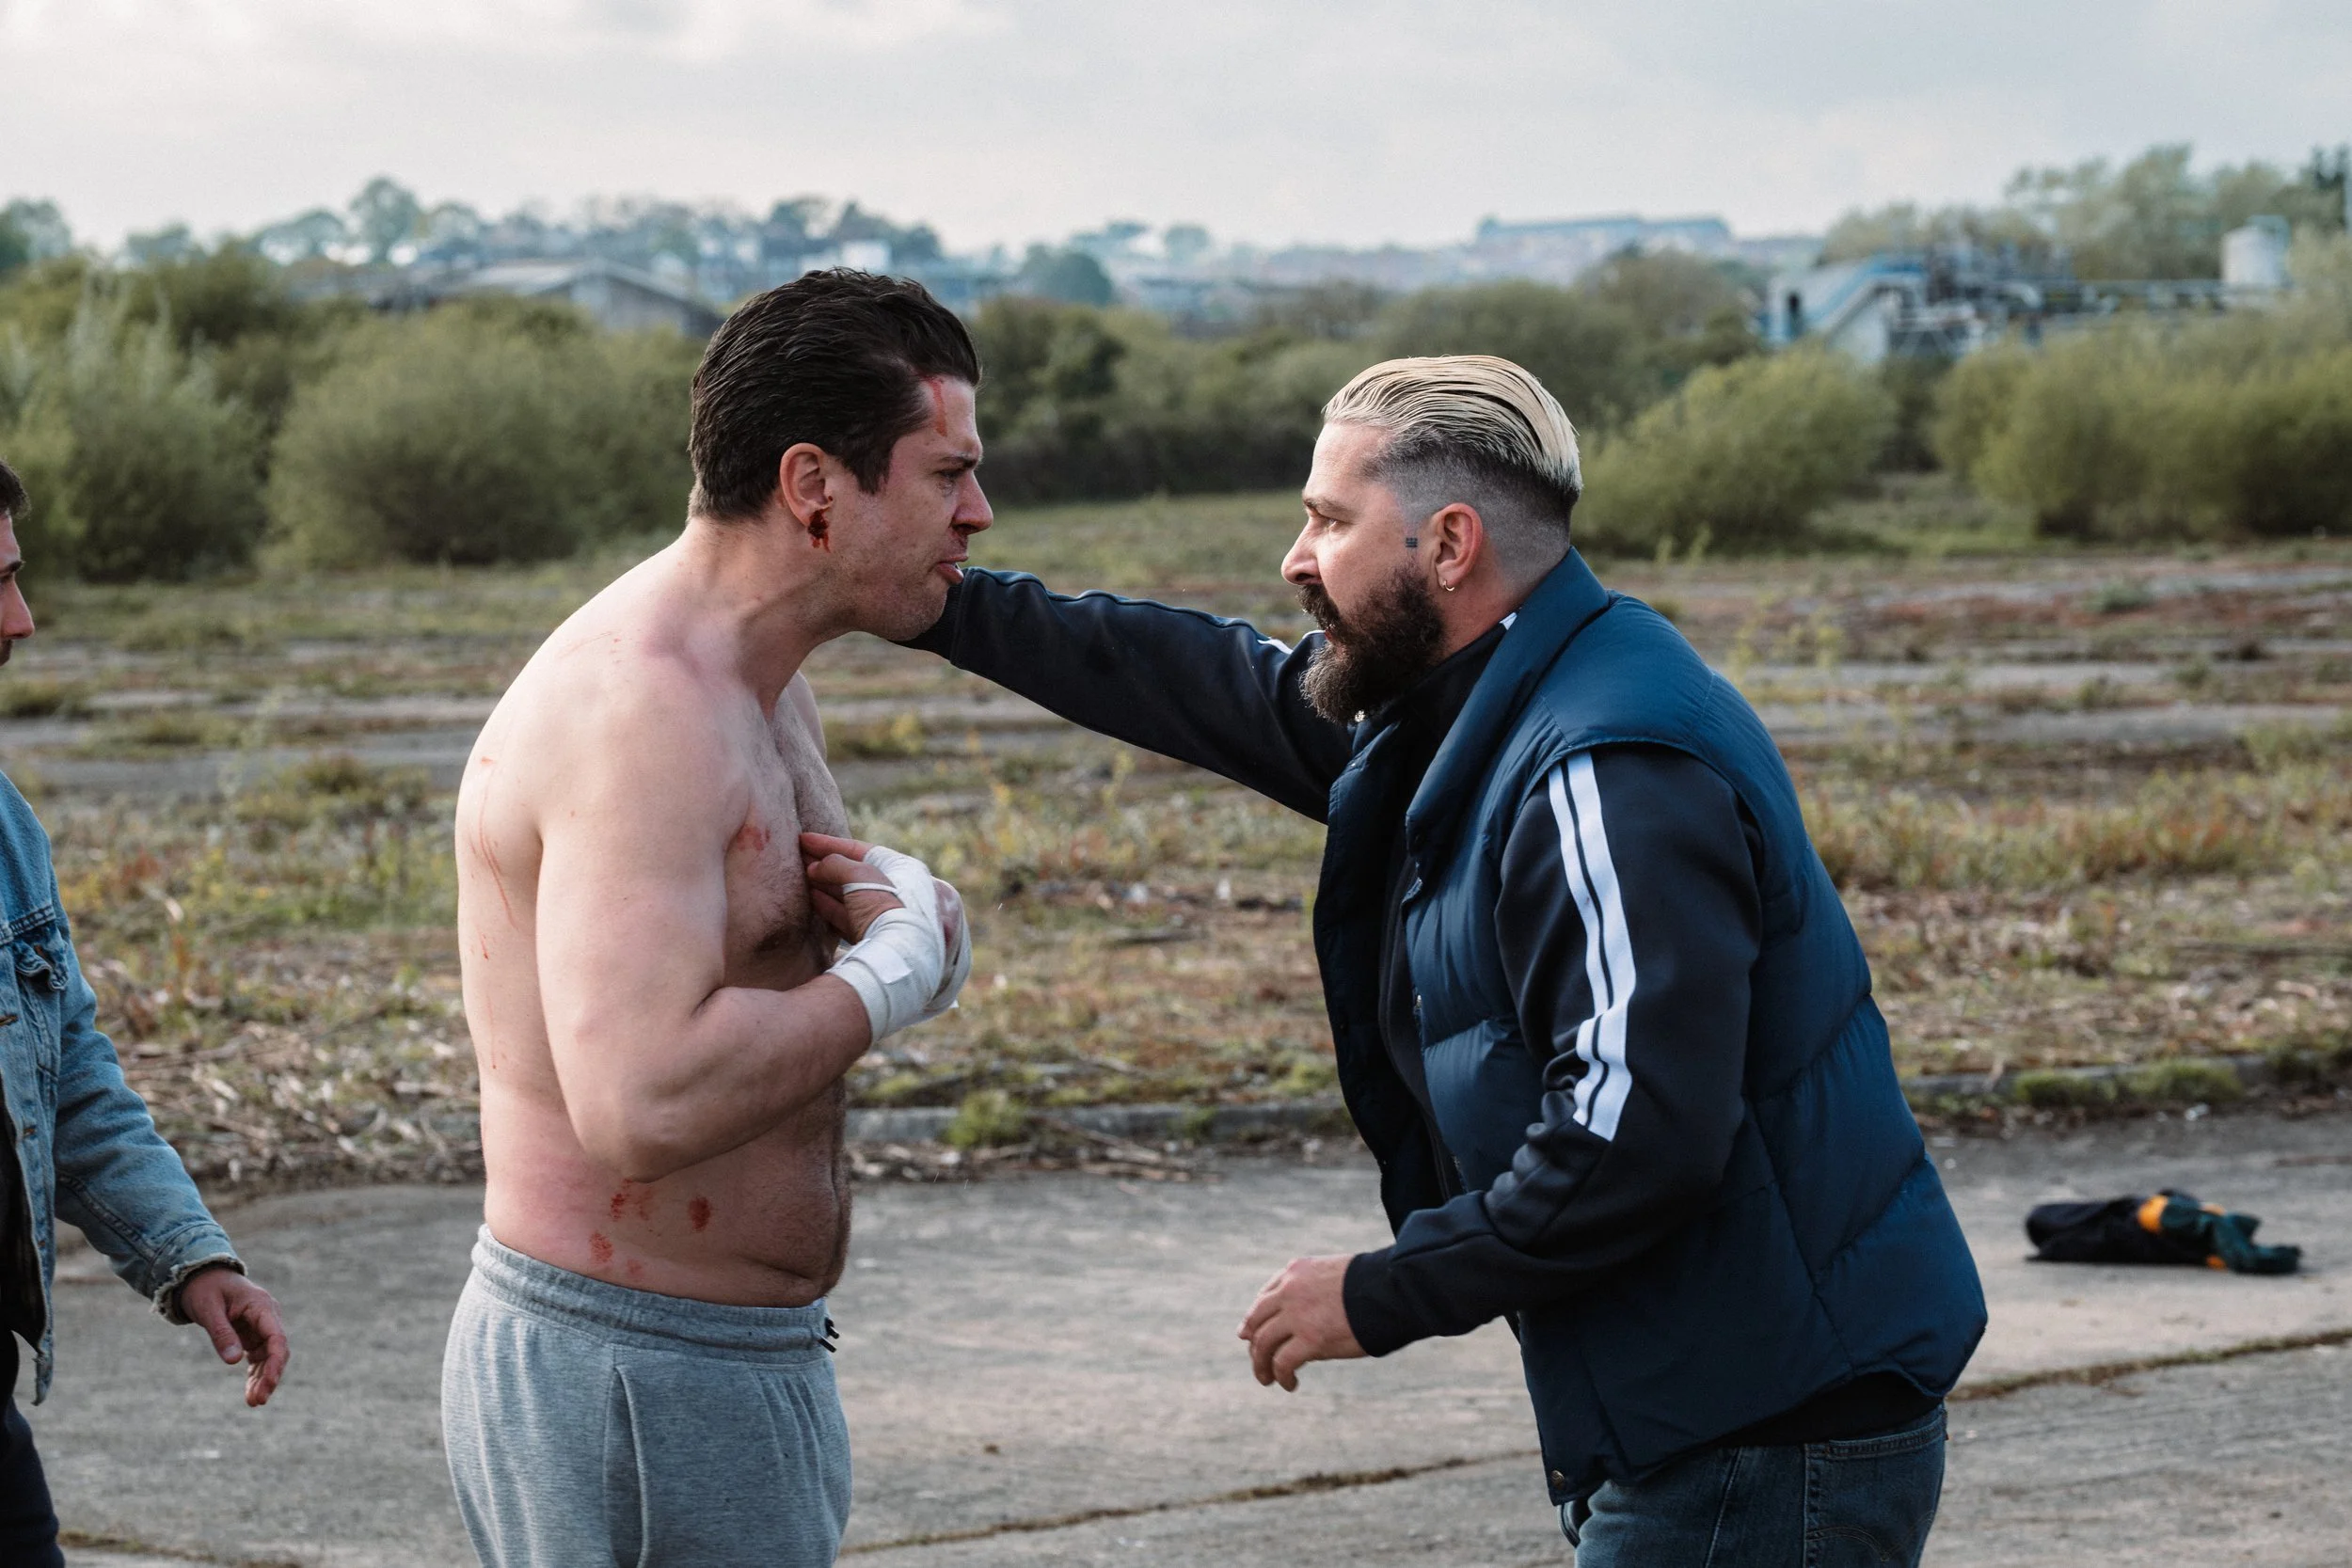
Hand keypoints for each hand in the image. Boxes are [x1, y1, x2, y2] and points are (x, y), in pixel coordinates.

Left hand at [178, 1267, 289, 1407]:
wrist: (201, 1276)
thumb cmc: (204, 1289)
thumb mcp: (208, 1310)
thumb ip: (221, 1334)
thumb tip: (233, 1362)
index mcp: (261, 1306)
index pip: (276, 1338)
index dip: (275, 1363)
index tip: (269, 1384)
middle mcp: (267, 1317)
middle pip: (277, 1351)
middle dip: (270, 1376)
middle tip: (257, 1401)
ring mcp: (261, 1326)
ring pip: (269, 1357)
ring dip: (263, 1378)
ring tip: (253, 1402)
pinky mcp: (252, 1334)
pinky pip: (258, 1357)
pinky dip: (255, 1374)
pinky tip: (250, 1392)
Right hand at [803, 834, 963, 958]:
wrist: (897, 953)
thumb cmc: (884, 905)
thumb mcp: (860, 875)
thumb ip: (835, 865)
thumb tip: (815, 867)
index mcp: (902, 869)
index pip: (861, 850)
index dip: (830, 844)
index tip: (804, 839)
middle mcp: (896, 891)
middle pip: (854, 873)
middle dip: (825, 864)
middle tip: (798, 857)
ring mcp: (884, 915)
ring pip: (849, 895)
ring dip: (823, 884)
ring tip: (800, 874)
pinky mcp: (872, 936)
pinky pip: (847, 916)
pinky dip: (828, 906)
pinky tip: (811, 897)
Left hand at [1237, 1255, 1363, 1391]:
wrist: (1390, 1290)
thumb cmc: (1371, 1284)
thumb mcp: (1333, 1274)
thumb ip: (1312, 1289)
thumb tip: (1304, 1319)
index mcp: (1295, 1271)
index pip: (1264, 1298)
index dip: (1256, 1319)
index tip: (1251, 1334)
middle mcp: (1290, 1291)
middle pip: (1256, 1321)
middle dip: (1253, 1344)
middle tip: (1258, 1362)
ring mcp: (1297, 1315)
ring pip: (1263, 1344)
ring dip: (1261, 1365)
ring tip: (1267, 1379)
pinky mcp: (1310, 1339)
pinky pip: (1282, 1362)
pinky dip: (1282, 1376)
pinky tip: (1290, 1384)